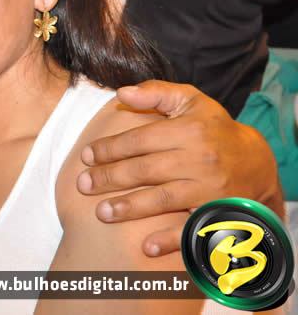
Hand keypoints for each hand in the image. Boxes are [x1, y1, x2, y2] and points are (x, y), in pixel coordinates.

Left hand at [77, 80, 282, 256]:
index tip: (86, 157)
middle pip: (146, 170)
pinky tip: (146, 247)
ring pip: (163, 199)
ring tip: (101, 212)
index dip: (110, 148)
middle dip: (110, 178)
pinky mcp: (217, 212)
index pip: (140, 140)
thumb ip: (155, 93)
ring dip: (130, 208)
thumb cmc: (213, 128)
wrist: (256, 163)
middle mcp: (199, 159)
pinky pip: (191, 228)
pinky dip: (170, 240)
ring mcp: (209, 188)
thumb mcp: (190, 101)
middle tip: (83, 185)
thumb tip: (120, 92)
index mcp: (189, 130)